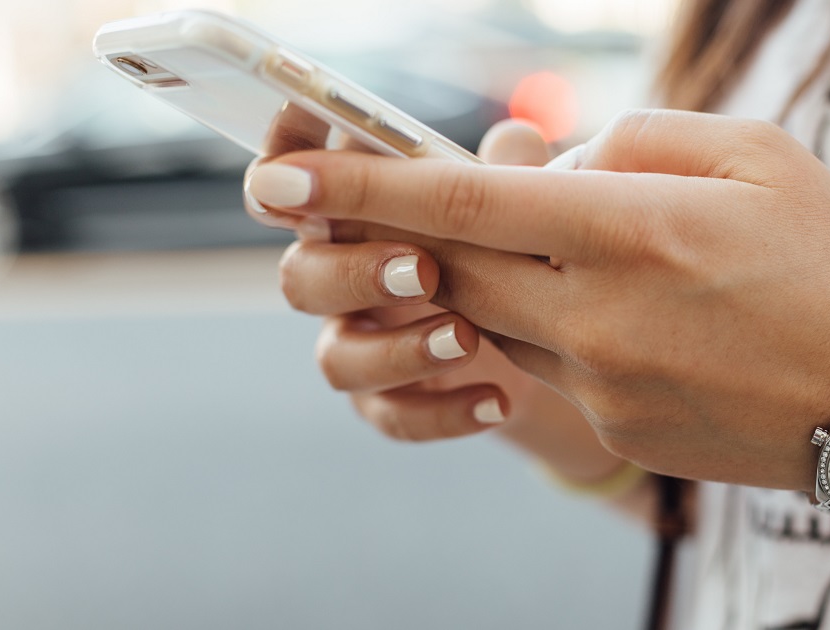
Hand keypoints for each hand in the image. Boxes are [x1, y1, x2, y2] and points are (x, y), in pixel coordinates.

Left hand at [247, 110, 829, 489]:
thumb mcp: (756, 154)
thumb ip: (634, 140)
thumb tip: (549, 161)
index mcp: (634, 229)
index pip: (463, 202)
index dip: (361, 186)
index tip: (281, 179)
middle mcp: (601, 315)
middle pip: (454, 267)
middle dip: (413, 233)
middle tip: (403, 206)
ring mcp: (604, 384)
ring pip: (497, 318)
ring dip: (502, 277)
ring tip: (583, 254)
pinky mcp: (616, 428)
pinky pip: (551, 366)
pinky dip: (559, 326)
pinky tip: (637, 318)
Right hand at [263, 121, 594, 447]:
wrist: (546, 340)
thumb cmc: (510, 244)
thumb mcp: (518, 203)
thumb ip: (509, 171)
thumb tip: (517, 139)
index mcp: (355, 213)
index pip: (293, 183)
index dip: (282, 163)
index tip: (300, 160)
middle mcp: (341, 276)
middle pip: (300, 277)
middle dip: (354, 272)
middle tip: (424, 269)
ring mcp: (360, 343)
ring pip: (337, 358)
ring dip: (398, 349)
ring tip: (468, 338)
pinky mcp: (388, 401)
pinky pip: (391, 416)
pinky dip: (443, 412)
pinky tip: (497, 400)